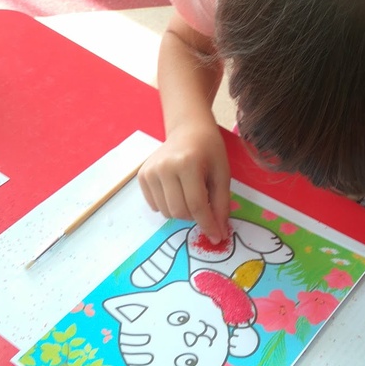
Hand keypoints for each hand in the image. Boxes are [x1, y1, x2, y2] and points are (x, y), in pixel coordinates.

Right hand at [139, 121, 230, 243]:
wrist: (188, 129)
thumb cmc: (209, 150)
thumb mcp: (222, 174)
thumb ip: (221, 204)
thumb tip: (219, 234)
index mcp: (187, 163)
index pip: (197, 204)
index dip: (208, 224)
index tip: (217, 237)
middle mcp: (164, 167)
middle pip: (179, 212)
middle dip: (195, 217)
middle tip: (204, 205)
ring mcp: (150, 171)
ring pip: (166, 212)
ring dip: (182, 212)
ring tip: (190, 193)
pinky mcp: (142, 176)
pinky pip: (155, 206)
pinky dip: (168, 205)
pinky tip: (176, 190)